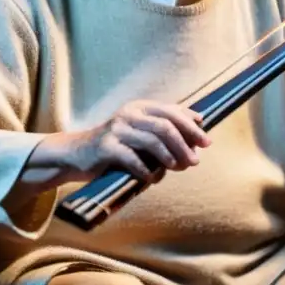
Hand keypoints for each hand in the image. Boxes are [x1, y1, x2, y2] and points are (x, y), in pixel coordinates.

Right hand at [37, 100, 210, 184]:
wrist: (78, 154)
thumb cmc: (117, 146)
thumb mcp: (140, 132)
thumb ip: (165, 129)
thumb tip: (199, 130)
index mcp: (140, 107)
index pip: (172, 111)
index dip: (191, 126)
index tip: (206, 142)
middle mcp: (129, 113)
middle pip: (165, 125)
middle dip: (184, 144)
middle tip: (195, 161)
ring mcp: (116, 129)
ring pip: (152, 140)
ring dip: (169, 157)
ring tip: (177, 168)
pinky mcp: (106, 146)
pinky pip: (133, 158)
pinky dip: (146, 170)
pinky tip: (153, 178)